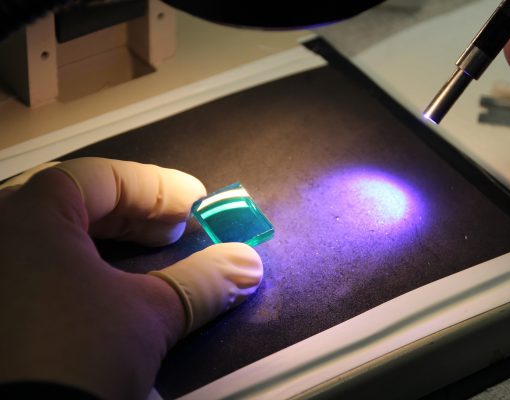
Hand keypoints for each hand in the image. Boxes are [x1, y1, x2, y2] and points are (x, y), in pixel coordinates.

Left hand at [0, 158, 262, 399]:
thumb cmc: (75, 361)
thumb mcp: (151, 314)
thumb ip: (204, 280)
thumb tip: (246, 265)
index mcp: (29, 216)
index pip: (103, 176)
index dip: (158, 187)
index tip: (197, 204)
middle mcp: (0, 235)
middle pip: (79, 199)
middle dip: (138, 212)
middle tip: (179, 229)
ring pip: (58, 231)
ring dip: (111, 236)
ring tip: (153, 251)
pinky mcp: (5, 306)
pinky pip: (41, 263)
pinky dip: (82, 263)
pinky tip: (111, 284)